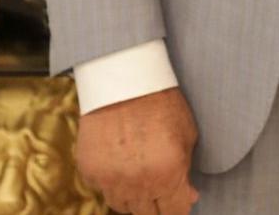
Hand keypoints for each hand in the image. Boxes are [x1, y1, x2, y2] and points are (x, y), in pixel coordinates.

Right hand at [76, 87, 199, 214]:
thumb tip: (188, 197)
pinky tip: (120, 161)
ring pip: (122, 206)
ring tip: (139, 173)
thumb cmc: (161, 101)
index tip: (178, 200)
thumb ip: (187, 169)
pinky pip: (103, 189)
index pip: (175, 212)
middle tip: (159, 186)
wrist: (124, 78)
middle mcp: (139, 184)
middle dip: (157, 204)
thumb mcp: (187, 132)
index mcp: (168, 174)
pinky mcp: (91, 172)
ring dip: (133, 196)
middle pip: (147, 214)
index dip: (179, 206)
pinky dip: (112, 182)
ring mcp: (112, 181)